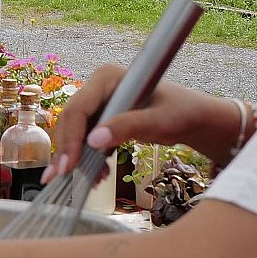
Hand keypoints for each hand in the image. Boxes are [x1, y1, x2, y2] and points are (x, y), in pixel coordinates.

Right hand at [47, 65, 217, 183]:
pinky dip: (88, 157)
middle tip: (64, 178)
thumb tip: (93, 141)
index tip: (68, 166)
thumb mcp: (159, 121)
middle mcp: (98, 87)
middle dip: (68, 150)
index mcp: (107, 77)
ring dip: (77, 156)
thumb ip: (128, 127)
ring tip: (88, 180)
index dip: (70, 137)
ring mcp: (99, 102)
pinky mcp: (103, 117)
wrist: (192, 118)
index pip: (78, 108)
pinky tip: (98, 174)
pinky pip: (86, 137)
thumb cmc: (181, 112)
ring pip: (75, 131)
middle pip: (71, 119)